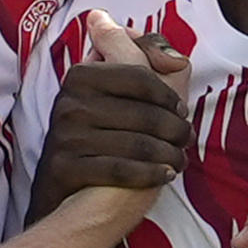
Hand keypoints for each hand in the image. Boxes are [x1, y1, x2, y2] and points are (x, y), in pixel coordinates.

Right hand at [30, 9, 191, 220]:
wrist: (61, 194)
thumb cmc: (95, 139)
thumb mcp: (108, 94)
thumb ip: (138, 60)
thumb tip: (170, 53)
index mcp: (81, 76)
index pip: (140, 75)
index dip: (170, 95)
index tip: (181, 110)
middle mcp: (68, 102)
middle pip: (144, 112)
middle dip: (176, 129)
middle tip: (187, 141)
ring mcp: (64, 136)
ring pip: (137, 142)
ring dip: (169, 155)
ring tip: (179, 160)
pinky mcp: (63, 168)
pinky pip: (119, 169)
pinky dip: (150, 174)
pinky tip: (164, 175)